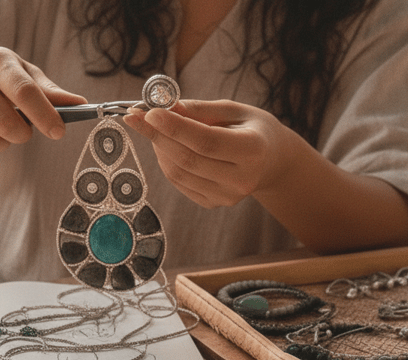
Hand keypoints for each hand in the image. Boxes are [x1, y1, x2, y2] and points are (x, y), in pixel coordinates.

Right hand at [0, 45, 86, 158]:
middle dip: (22, 135)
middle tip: (23, 129)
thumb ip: (49, 91)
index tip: (58, 132)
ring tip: (0, 128)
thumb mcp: (20, 71)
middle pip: (6, 125)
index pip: (24, 92)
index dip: (44, 115)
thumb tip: (81, 104)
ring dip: (3, 144)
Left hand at [122, 99, 284, 207]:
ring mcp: (227, 196)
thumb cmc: (252, 129)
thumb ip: (199, 109)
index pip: (205, 141)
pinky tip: (168, 146)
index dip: (174, 127)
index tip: (148, 112)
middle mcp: (241, 179)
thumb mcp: (234, 109)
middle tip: (136, 116)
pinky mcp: (213, 204)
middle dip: (157, 135)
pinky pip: (179, 183)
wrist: (271, 161)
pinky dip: (166, 162)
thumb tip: (165, 107)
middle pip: (187, 159)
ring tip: (156, 128)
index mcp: (253, 150)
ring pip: (178, 173)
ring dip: (159, 148)